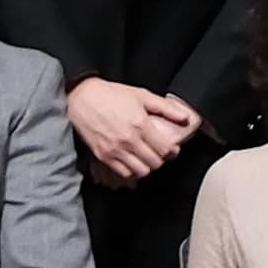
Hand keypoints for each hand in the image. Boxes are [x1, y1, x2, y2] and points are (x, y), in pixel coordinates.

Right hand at [63, 76, 196, 184]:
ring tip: (147, 158)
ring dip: (147, 167)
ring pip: (141, 171)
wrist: (82, 98)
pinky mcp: (103, 156)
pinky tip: (133, 162)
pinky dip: (132, 171)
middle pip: (154, 163)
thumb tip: (185, 117)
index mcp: (140, 124)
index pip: (164, 150)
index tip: (172, 149)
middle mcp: (128, 140)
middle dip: (161, 160)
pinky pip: (124, 173)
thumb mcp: (142, 95)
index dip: (172, 152)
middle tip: (160, 153)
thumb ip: (166, 108)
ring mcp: (115, 150)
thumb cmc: (111, 95)